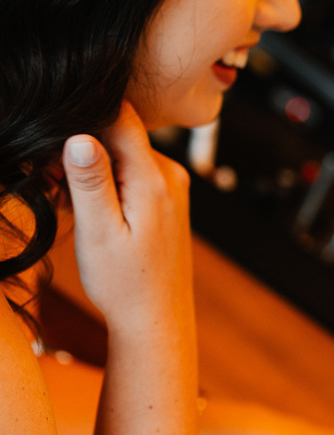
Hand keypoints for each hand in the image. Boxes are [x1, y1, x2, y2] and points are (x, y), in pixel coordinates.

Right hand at [62, 101, 191, 328]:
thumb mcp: (99, 232)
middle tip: (61, 189)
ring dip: (95, 172)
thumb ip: (90, 182)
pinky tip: (98, 215)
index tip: (58, 151)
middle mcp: (171, 174)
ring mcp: (173, 185)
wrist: (157, 317)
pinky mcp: (168, 197)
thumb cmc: (126, 283)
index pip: (119, 117)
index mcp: (154, 178)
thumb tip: (80, 135)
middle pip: (119, 135)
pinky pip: (134, 174)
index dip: (82, 122)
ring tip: (80, 209)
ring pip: (124, 155)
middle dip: (84, 152)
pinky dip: (110, 186)